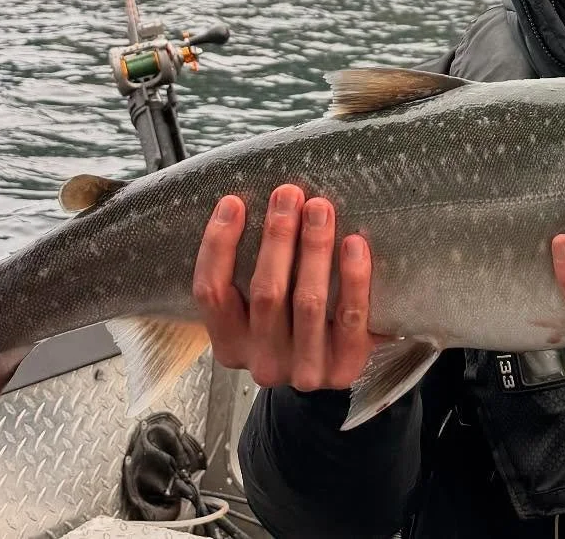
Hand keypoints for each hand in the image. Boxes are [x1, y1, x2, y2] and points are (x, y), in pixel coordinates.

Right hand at [192, 184, 387, 391]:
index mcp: (230, 346)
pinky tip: (354, 244)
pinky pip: (349, 317)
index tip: (233, 202)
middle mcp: (263, 363)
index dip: (219, 245)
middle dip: (277, 236)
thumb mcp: (259, 312)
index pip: (210, 293)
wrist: (336, 370)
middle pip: (265, 292)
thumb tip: (255, 205)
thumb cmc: (294, 325)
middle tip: (289, 194)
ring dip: (314, 248)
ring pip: (307, 301)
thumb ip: (250, 272)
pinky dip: (353, 278)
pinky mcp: (345, 367)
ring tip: (320, 208)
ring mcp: (304, 369)